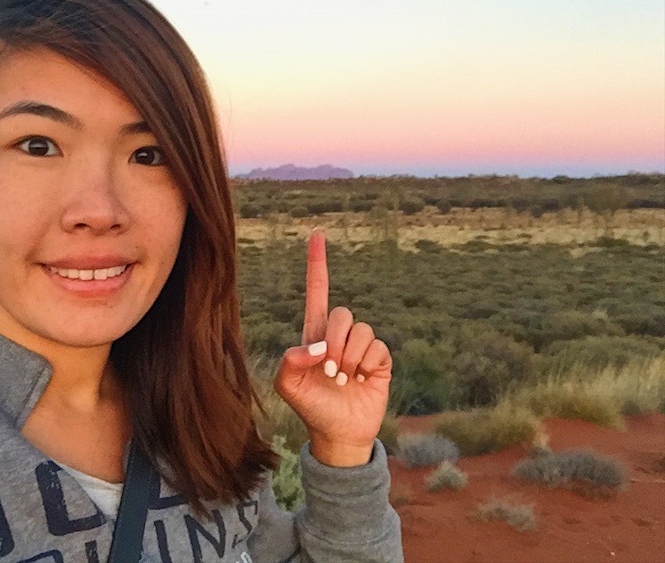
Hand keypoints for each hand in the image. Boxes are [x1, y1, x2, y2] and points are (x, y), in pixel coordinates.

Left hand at [273, 229, 392, 466]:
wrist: (338, 434)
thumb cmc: (310, 407)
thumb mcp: (288, 386)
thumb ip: (290, 361)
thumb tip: (318, 347)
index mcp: (314, 333)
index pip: (317, 291)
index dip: (317, 263)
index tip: (316, 233)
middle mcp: (339, 335)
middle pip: (342, 314)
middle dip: (335, 343)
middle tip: (329, 372)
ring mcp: (360, 347)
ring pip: (361, 330)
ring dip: (350, 359)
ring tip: (344, 380)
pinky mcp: (379, 360)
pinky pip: (378, 347)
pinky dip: (367, 365)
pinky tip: (362, 380)